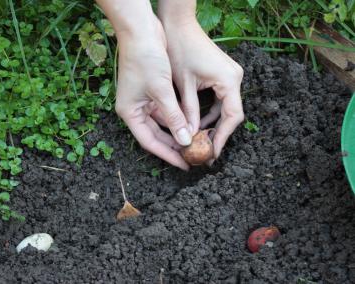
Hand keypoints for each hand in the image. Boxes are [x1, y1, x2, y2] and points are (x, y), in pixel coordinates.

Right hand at [115, 19, 190, 169]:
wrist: (141, 30)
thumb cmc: (145, 58)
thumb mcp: (162, 91)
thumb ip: (174, 117)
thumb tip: (185, 140)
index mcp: (129, 113)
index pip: (150, 142)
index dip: (167, 155)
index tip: (183, 165)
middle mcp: (134, 109)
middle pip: (156, 135)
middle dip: (174, 145)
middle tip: (192, 156)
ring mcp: (143, 100)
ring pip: (162, 123)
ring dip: (178, 131)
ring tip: (195, 142)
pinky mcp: (152, 91)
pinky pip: (165, 110)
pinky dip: (177, 117)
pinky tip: (191, 123)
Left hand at [158, 2, 244, 159]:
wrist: (179, 24)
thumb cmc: (179, 50)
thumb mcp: (182, 86)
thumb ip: (187, 112)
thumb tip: (188, 137)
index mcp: (228, 80)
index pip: (232, 117)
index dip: (223, 137)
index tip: (212, 153)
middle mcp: (235, 78)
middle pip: (232, 114)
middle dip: (218, 133)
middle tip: (205, 151)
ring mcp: (231, 75)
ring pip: (226, 107)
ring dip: (213, 123)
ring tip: (200, 141)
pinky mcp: (224, 74)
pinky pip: (221, 99)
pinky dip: (210, 112)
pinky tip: (198, 123)